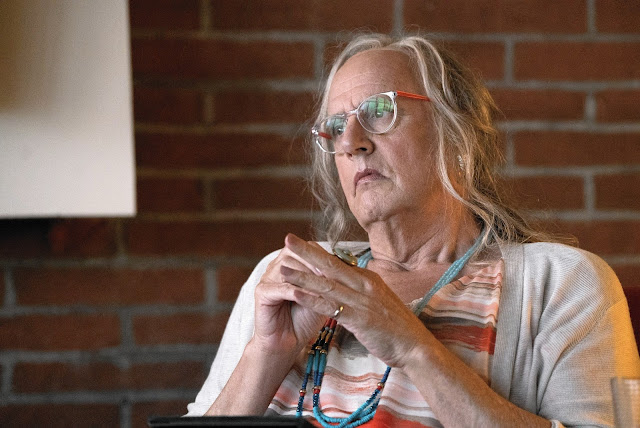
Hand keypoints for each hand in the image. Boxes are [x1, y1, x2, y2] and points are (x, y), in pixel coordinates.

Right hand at [250, 236, 328, 355]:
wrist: (287, 342)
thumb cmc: (305, 317)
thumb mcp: (321, 295)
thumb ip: (328, 279)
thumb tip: (344, 265)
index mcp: (290, 263)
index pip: (306, 248)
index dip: (322, 256)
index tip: (340, 266)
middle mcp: (276, 266)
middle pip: (295, 254)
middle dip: (315, 264)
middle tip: (332, 276)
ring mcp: (267, 278)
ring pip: (288, 268)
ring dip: (307, 277)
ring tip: (323, 287)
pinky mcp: (262, 293)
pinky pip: (281, 288)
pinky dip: (297, 293)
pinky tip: (310, 298)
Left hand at [280, 233, 430, 367]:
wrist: (415, 346)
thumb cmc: (396, 327)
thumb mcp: (378, 301)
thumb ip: (361, 290)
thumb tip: (347, 281)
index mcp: (369, 279)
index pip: (339, 262)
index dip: (318, 252)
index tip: (300, 243)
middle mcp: (365, 284)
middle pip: (330, 265)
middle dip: (307, 251)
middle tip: (287, 238)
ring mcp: (362, 301)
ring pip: (327, 284)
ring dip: (302, 275)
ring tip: (282, 267)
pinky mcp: (360, 319)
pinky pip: (331, 307)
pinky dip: (312, 299)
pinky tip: (296, 294)